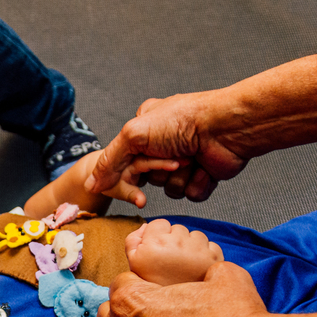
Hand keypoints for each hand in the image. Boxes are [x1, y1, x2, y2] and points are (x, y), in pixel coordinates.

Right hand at [86, 92, 248, 202]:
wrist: (226, 129)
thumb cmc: (182, 121)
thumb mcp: (134, 135)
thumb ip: (109, 161)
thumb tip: (91, 186)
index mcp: (146, 129)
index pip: (125, 161)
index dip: (128, 170)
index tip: (133, 172)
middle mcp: (164, 145)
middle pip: (146, 178)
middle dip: (158, 172)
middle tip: (173, 157)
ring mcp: (185, 160)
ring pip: (168, 188)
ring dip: (178, 178)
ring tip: (192, 159)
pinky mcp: (203, 174)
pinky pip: (189, 194)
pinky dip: (196, 184)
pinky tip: (205, 168)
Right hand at [125, 220, 223, 285]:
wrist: (177, 313)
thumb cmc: (155, 286)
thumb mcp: (134, 264)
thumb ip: (133, 240)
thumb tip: (145, 226)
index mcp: (154, 243)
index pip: (158, 223)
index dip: (157, 236)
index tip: (158, 249)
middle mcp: (176, 242)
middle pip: (177, 228)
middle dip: (174, 240)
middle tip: (171, 260)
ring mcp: (197, 249)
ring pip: (195, 235)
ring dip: (191, 245)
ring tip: (184, 264)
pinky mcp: (213, 256)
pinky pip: (210, 245)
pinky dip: (206, 254)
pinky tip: (197, 267)